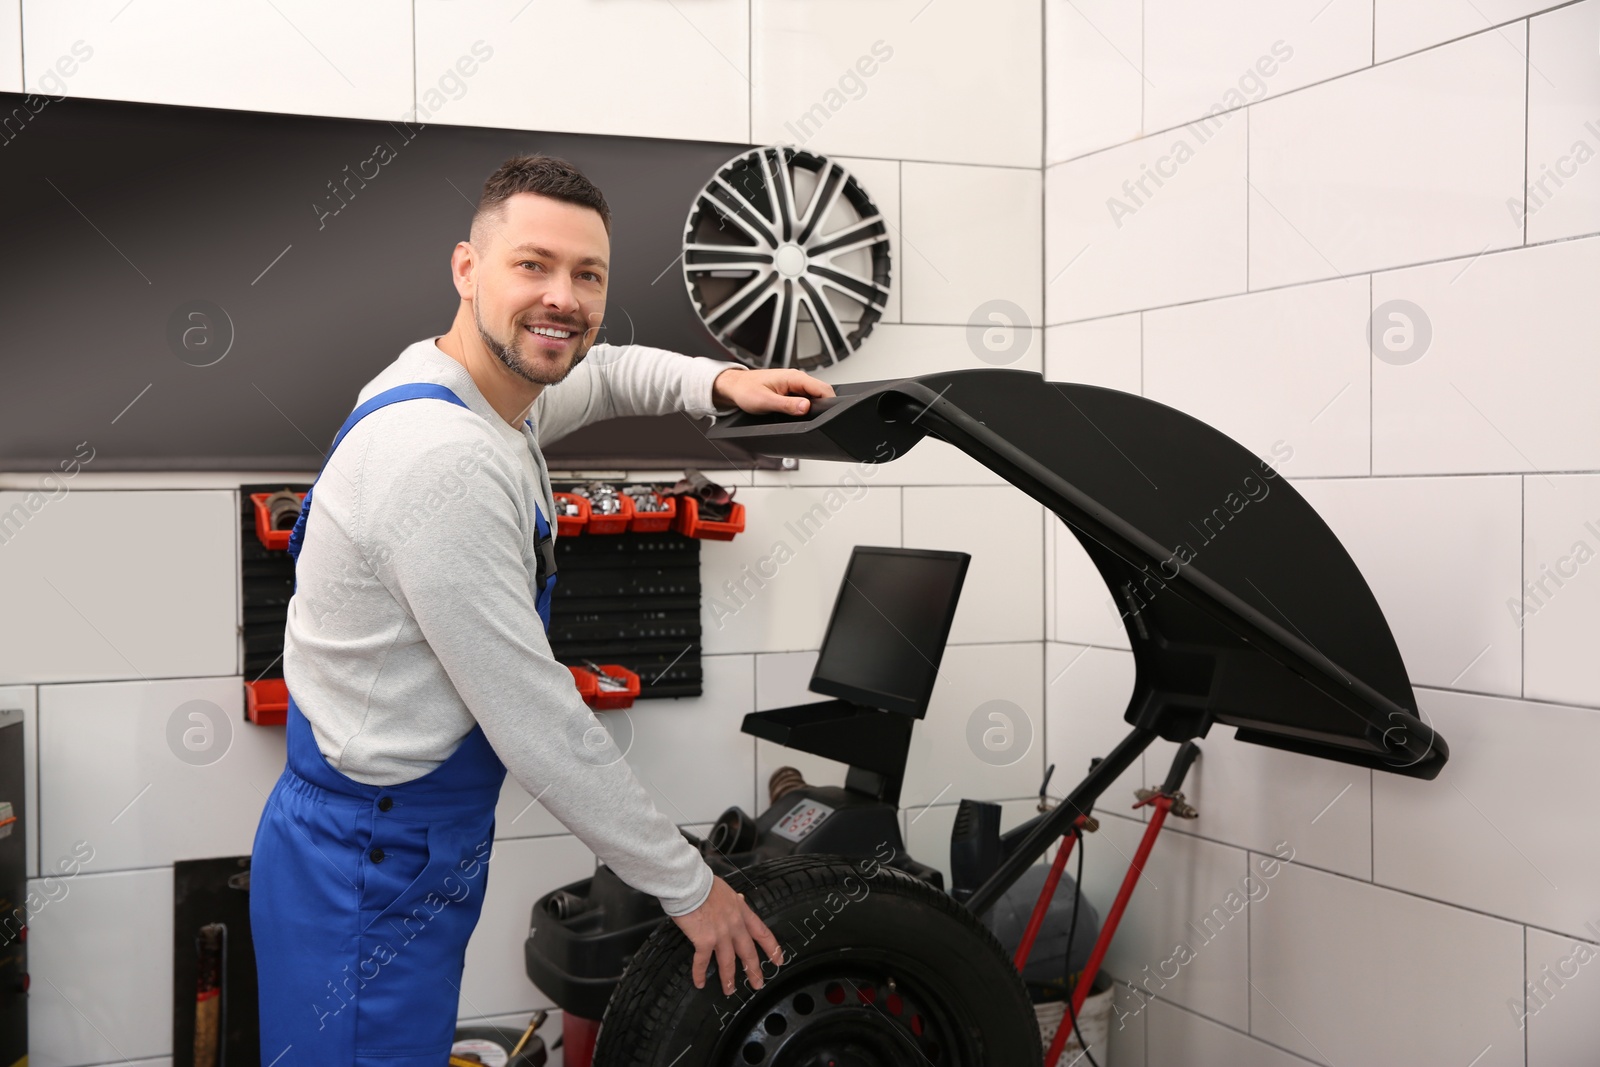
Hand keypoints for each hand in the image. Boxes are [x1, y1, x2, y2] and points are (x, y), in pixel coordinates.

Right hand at [670, 875, 784, 993]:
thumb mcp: (727, 890)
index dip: (772, 948)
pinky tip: (700, 983)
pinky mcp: (704, 941)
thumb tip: (741, 899)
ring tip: (729, 990)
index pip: (762, 933)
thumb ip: (735, 900)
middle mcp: (735, 926)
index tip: (779, 960)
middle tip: (757, 984)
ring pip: (728, 962)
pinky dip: (700, 974)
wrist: (690, 885)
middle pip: (748, 952)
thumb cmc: (704, 884)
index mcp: (742, 912)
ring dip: (729, 979)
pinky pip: (703, 962)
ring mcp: (720, 935)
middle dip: (754, 970)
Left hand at [712, 366, 833, 416]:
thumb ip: (787, 405)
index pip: (822, 388)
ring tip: (803, 417)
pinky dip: (804, 406)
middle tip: (815, 420)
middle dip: (823, 406)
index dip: (829, 403)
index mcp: (793, 377)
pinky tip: (797, 413)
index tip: (827, 415)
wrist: (734, 387)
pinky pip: (804, 397)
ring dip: (812, 407)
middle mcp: (796, 378)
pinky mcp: (790, 390)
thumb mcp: (766, 401)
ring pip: (813, 396)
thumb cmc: (745, 390)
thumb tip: (806, 407)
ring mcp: (794, 384)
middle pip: (821, 392)